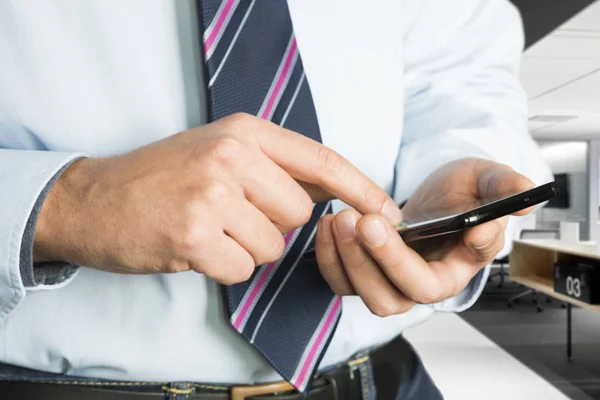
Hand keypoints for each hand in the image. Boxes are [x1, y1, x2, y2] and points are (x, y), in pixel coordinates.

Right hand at [34, 113, 401, 283]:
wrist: (94, 199)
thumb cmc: (160, 178)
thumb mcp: (219, 150)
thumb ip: (275, 166)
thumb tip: (333, 189)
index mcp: (243, 131)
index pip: (322, 161)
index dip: (361, 188)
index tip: (386, 211)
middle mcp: (231, 156)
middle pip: (300, 213)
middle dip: (274, 224)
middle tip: (231, 216)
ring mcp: (212, 194)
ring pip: (274, 245)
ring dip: (246, 247)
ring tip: (209, 229)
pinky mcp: (195, 234)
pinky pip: (243, 267)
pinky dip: (224, 267)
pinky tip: (195, 247)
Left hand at [315, 158, 534, 315]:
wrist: (433, 197)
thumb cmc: (460, 193)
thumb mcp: (485, 180)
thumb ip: (504, 187)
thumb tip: (523, 196)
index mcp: (454, 271)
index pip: (440, 281)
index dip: (433, 259)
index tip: (446, 225)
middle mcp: (420, 284)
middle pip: (396, 296)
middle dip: (378, 260)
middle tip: (365, 221)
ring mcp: (388, 281)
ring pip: (365, 293)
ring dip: (348, 259)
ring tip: (340, 217)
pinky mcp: (363, 271)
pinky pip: (340, 280)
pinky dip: (329, 257)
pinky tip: (326, 223)